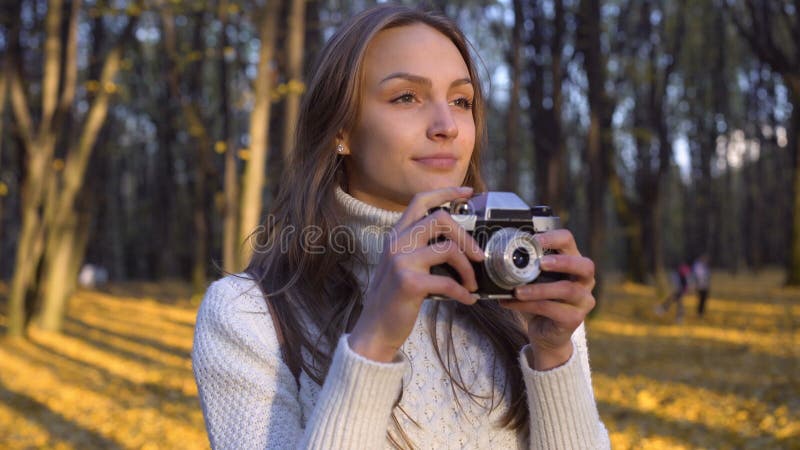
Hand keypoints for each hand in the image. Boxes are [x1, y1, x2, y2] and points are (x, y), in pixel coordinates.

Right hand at [348, 186, 484, 361]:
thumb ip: (421, 248)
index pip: (421, 200)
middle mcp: (397, 243)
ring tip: (472, 284)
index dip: (446, 192)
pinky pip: (448, 282)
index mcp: (397, 235)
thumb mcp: (402, 264)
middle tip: (478, 256)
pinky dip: (463, 292)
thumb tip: (459, 242)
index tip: (468, 193)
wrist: (376, 328)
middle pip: (440, 219)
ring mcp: (402, 261)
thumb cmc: (395, 297)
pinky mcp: (409, 283)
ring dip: (468, 269)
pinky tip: (468, 300)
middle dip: (466, 236)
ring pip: (449, 249)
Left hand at [500, 229, 595, 369]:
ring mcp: (583, 300)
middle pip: (585, 265)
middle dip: (562, 262)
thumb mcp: (534, 280)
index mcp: (574, 263)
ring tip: (516, 290)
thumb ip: (526, 266)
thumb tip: (496, 251)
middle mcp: (585, 280)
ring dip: (539, 289)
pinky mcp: (575, 318)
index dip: (553, 238)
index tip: (533, 239)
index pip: (569, 241)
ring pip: (567, 290)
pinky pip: (552, 309)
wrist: (545, 333)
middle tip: (540, 263)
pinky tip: (510, 303)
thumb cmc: (539, 300)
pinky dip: (528, 305)